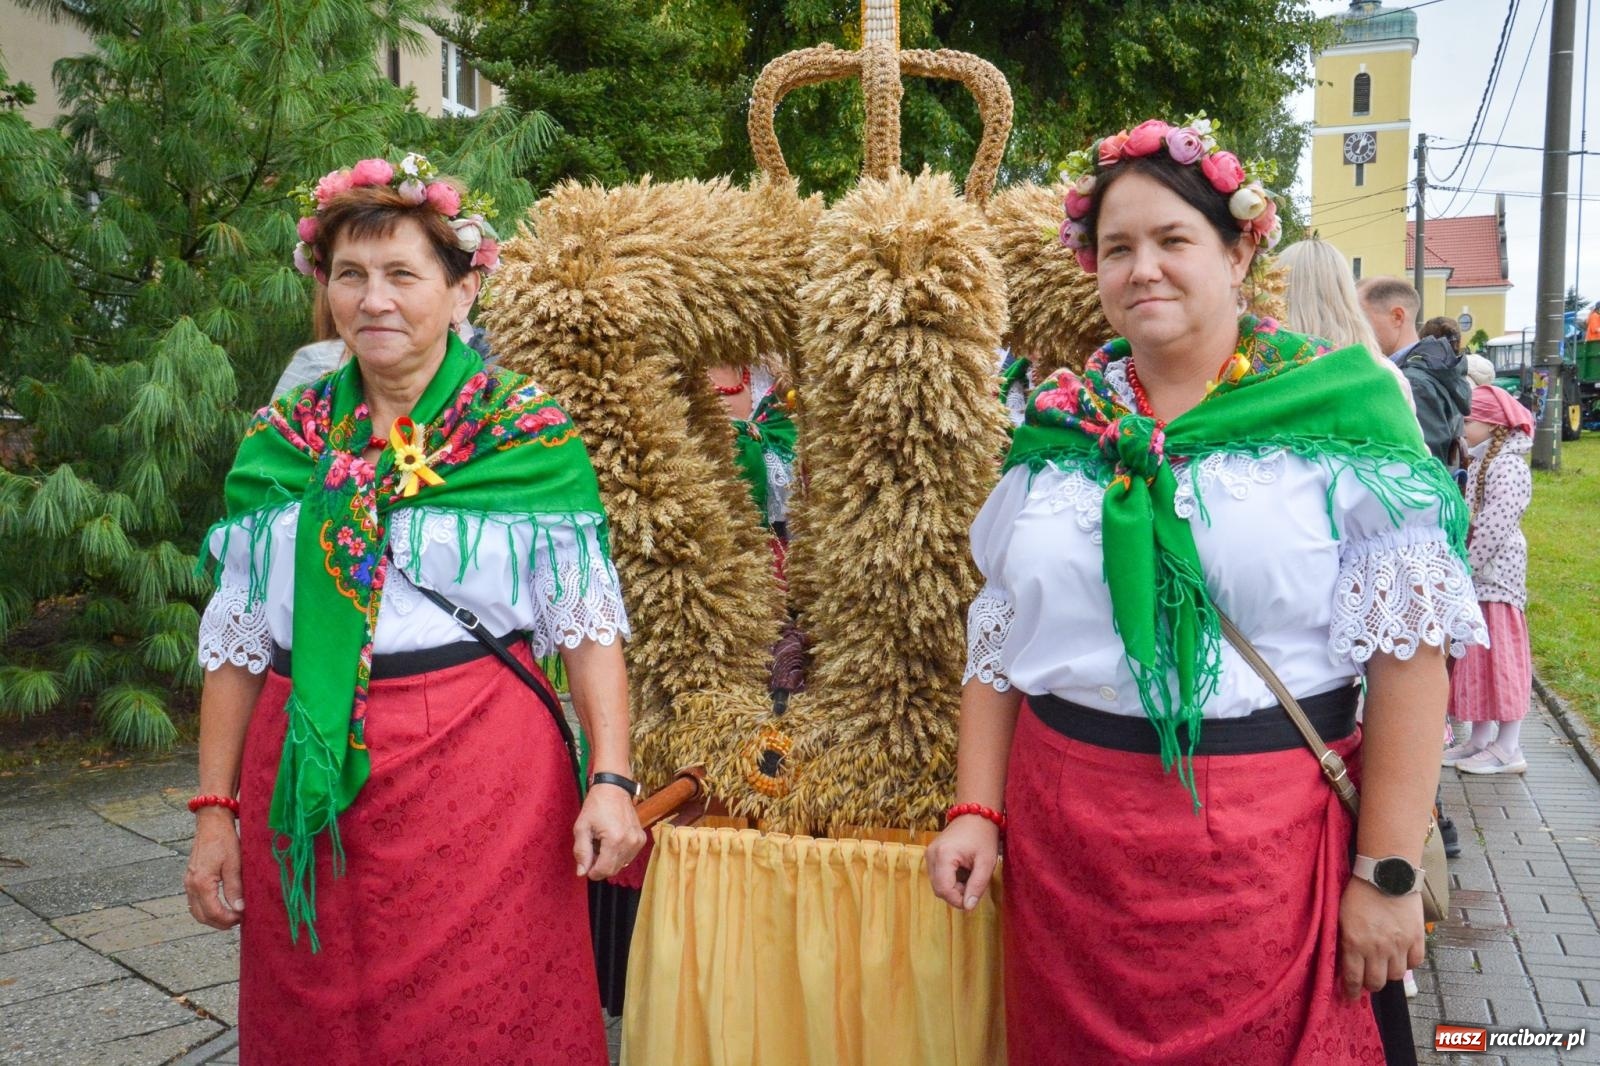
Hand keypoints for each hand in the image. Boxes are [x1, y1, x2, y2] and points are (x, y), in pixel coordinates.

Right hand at [184, 809, 243, 928]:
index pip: (213, 912)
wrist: (212, 823)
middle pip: (202, 916)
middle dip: (220, 923)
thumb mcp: (234, 864)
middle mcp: (191, 885)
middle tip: (238, 921)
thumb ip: (235, 888)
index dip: (228, 919)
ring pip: (196, 911)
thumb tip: (239, 909)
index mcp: (202, 883)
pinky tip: (220, 907)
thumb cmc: (225, 840)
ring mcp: (188, 882)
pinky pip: (194, 902)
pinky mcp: (190, 879)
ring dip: (212, 918)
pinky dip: (206, 909)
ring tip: (231, 916)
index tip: (242, 918)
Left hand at [572, 782, 645, 879]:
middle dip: (600, 865)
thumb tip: (582, 872)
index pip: (604, 870)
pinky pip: (628, 856)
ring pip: (621, 864)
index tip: (586, 864)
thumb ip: (581, 852)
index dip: (592, 872)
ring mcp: (638, 841)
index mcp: (615, 840)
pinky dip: (618, 854)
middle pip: (613, 869)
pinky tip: (612, 841)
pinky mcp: (641, 839)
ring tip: (602, 843)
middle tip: (592, 850)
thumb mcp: (581, 827)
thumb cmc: (596, 806)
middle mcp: (630, 842)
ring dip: (609, 860)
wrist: (614, 789)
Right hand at [926, 815, 1000, 910]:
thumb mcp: (986, 863)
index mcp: (944, 855)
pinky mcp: (930, 854)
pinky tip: (962, 870)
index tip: (973, 898)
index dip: (958, 900)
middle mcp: (931, 854)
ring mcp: (929, 853)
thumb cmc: (983, 837)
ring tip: (969, 874)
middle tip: (973, 884)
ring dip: (953, 887)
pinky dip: (949, 879)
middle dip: (956, 894)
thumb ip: (977, 886)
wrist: (975, 814)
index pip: (944, 890)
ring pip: (937, 884)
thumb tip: (968, 907)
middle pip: (938, 889)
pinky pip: (937, 875)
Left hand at [1338, 877, 1424, 998]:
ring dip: (1389, 973)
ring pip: (1396, 975)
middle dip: (1370, 984)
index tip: (1350, 997)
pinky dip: (1408, 963)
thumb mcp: (1340, 915)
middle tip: (1368, 979)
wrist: (1386, 873)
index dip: (1351, 991)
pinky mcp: (1416, 938)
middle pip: (1376, 982)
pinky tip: (1401, 955)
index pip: (1353, 978)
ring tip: (1384, 965)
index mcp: (1354, 942)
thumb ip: (1343, 939)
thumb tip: (1342, 960)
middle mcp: (1377, 948)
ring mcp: (1399, 945)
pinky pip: (1415, 963)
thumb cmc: (1358, 891)